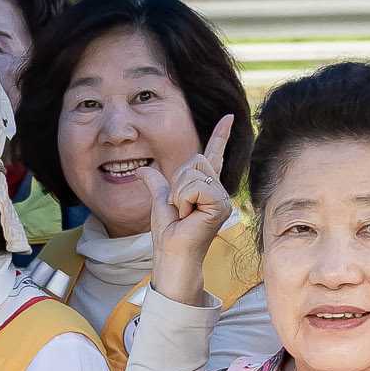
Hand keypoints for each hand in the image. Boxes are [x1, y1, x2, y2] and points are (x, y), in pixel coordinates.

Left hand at [145, 117, 232, 307]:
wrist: (172, 254)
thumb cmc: (168, 233)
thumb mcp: (158, 201)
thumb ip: (155, 183)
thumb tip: (141, 169)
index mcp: (204, 186)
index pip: (213, 154)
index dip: (220, 135)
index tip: (228, 116)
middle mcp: (217, 189)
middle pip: (195, 159)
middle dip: (177, 181)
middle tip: (179, 206)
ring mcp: (221, 196)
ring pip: (193, 172)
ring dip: (179, 193)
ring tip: (184, 214)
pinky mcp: (220, 204)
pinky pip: (195, 186)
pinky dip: (184, 199)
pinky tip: (188, 216)